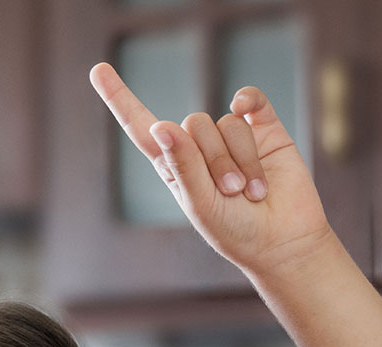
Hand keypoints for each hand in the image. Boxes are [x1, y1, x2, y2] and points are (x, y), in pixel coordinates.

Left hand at [90, 62, 335, 278]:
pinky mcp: (264, 127)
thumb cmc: (234, 230)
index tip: (98, 70)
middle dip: (213, 161)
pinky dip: (249, 103)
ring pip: (223, 122)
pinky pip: (250, 101)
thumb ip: (183, 165)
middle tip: (230, 193)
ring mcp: (230, 136)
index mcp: (173, 166)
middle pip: (192, 124)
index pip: (141, 128)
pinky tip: (248, 110)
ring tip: (250, 191)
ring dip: (239, 159)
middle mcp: (198, 147)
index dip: (120, 99)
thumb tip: (160, 126)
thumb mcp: (201, 205)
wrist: (283, 240)